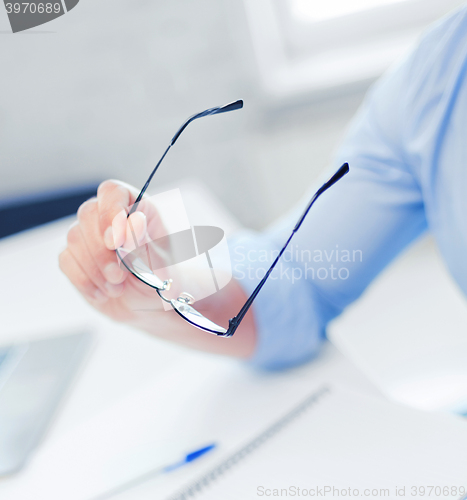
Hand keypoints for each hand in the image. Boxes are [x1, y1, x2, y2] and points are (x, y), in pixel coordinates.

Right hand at [59, 179, 169, 323]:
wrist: (150, 304)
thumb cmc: (161, 278)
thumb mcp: (161, 263)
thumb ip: (146, 243)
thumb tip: (133, 220)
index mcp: (137, 208)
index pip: (113, 192)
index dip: (110, 212)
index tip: (115, 241)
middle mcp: (109, 216)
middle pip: (88, 213)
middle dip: (101, 250)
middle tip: (119, 275)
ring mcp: (89, 235)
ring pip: (74, 237)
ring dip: (95, 268)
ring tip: (117, 287)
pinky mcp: (75, 256)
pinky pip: (66, 260)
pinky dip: (84, 280)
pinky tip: (103, 293)